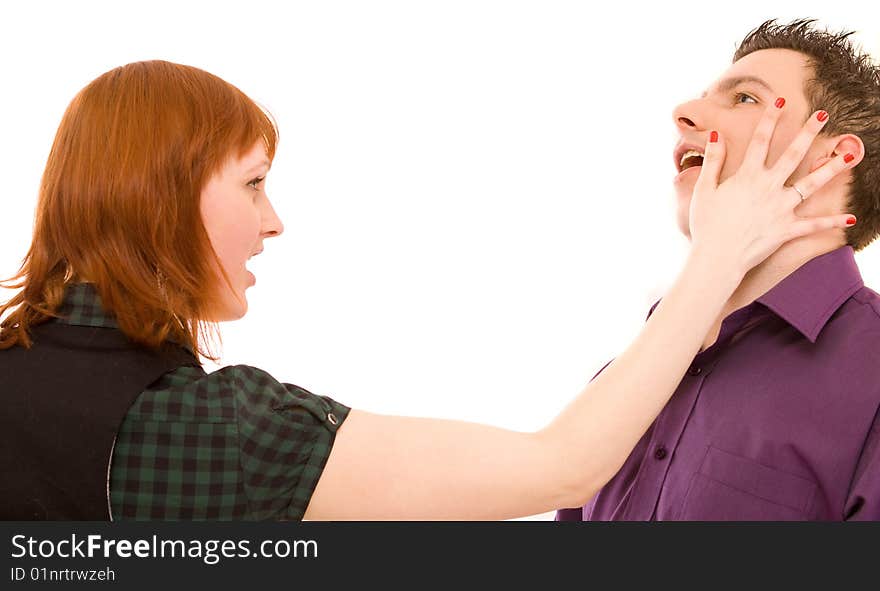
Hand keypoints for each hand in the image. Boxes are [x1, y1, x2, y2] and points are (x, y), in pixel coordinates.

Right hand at [688, 101, 857, 275]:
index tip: (780, 100)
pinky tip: (850, 217)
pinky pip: (813, 225)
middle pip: (793, 155)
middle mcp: (768, 188)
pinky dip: (831, 222)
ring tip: (851, 155)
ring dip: (832, 168)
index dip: (770, 118)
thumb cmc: (706, 225)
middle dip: (808, 132)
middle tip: (823, 114)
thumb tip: (716, 135)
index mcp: (747, 177)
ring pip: (812, 185)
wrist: (716, 259)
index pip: (760, 141)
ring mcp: (780, 209)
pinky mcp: (786, 230)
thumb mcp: (704, 190)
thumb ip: (713, 161)